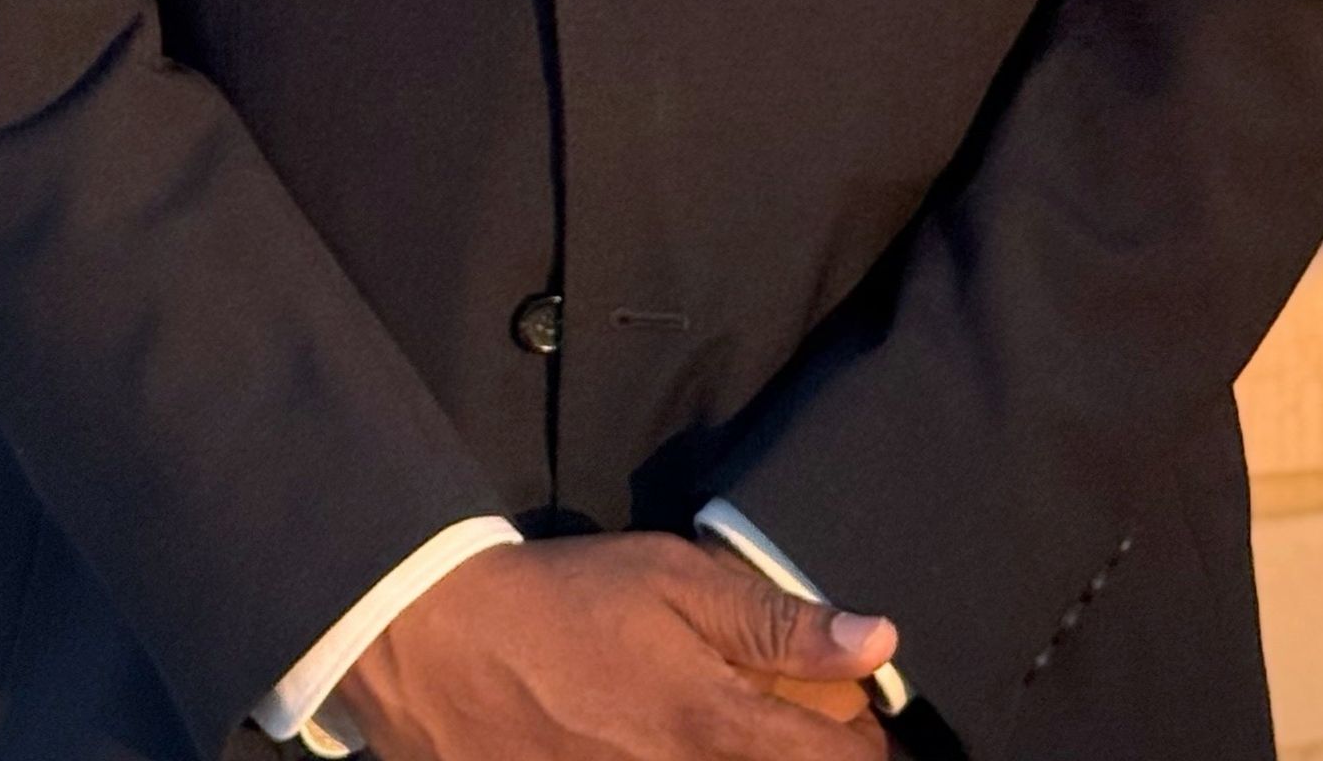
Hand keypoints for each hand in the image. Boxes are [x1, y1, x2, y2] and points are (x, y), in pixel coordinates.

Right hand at [339, 532, 899, 760]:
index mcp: (713, 727)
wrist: (445, 646)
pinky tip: (679, 751)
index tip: (866, 731)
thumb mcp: (674, 579)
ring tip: (736, 741)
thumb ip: (775, 619)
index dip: (867, 751)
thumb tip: (878, 640)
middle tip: (812, 738)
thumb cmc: (569, 600)